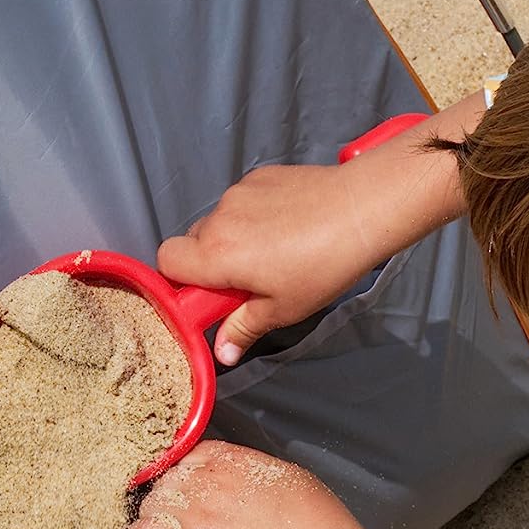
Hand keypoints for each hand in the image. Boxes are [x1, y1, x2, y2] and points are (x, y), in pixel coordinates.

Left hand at [125, 441, 364, 528]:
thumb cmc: (316, 524)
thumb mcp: (288, 476)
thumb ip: (254, 472)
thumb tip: (245, 481)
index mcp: (230, 459)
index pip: (188, 455)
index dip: (185, 473)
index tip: (188, 486)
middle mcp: (205, 481)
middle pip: (165, 480)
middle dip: (170, 497)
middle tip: (182, 516)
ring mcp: (193, 516)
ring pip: (150, 507)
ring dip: (156, 518)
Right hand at [155, 91, 483, 365]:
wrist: (362, 209)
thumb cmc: (325, 263)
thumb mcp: (283, 308)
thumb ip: (243, 327)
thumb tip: (223, 351)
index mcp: (216, 253)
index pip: (166, 262)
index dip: (181, 282)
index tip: (210, 297)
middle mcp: (219, 218)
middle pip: (192, 243)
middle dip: (211, 264)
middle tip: (249, 282)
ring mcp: (238, 193)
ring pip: (219, 223)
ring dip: (235, 240)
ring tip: (277, 254)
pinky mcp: (259, 177)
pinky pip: (242, 203)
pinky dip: (254, 217)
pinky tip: (288, 228)